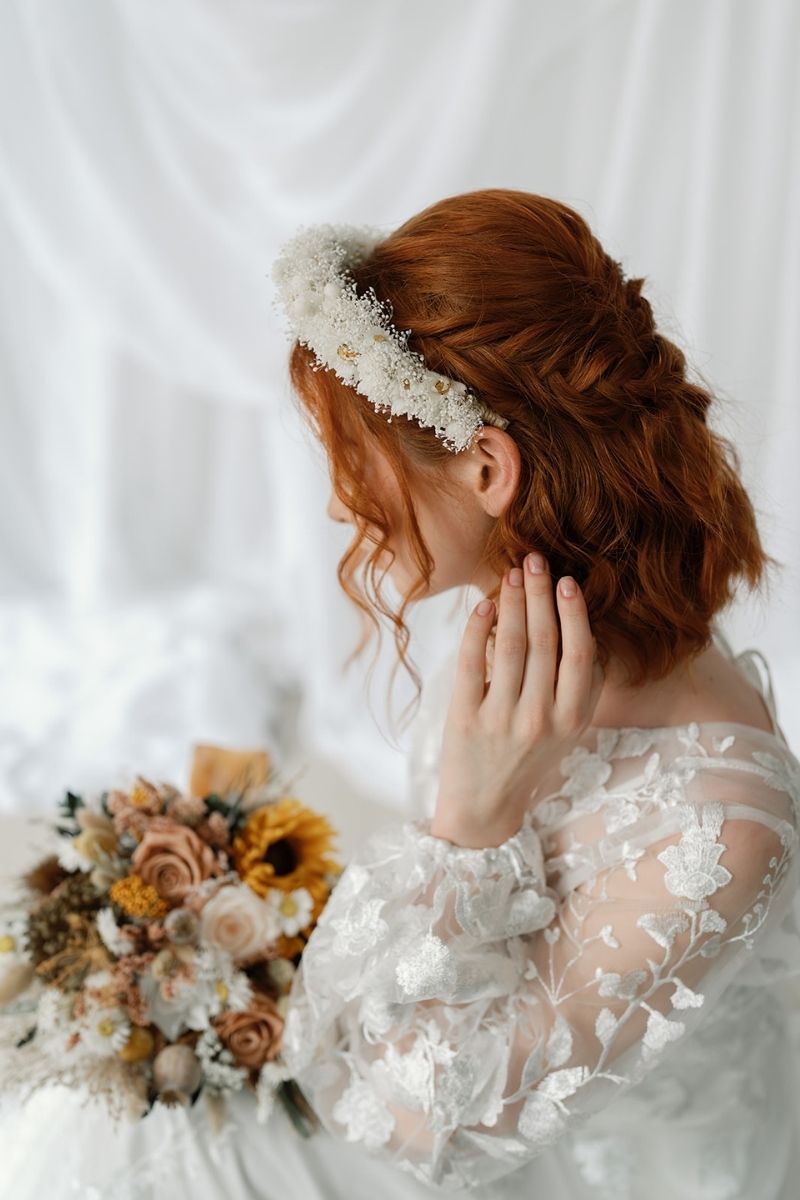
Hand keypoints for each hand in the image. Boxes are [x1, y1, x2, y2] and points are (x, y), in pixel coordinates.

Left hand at [431, 553, 604, 847]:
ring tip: (511, 574)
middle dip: (540, 594)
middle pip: (544, 642)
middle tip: (534, 559)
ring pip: (510, 646)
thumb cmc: (528, 760)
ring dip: (512, 603)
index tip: (567, 581)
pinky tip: (483, 607)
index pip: (579, 654)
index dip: (574, 614)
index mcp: (572, 718)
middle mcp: (541, 718)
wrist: (485, 808)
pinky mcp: (465, 719)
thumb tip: (584, 628)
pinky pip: (472, 663)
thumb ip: (579, 688)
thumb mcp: (567, 731)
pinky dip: (477, 630)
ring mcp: (502, 718)